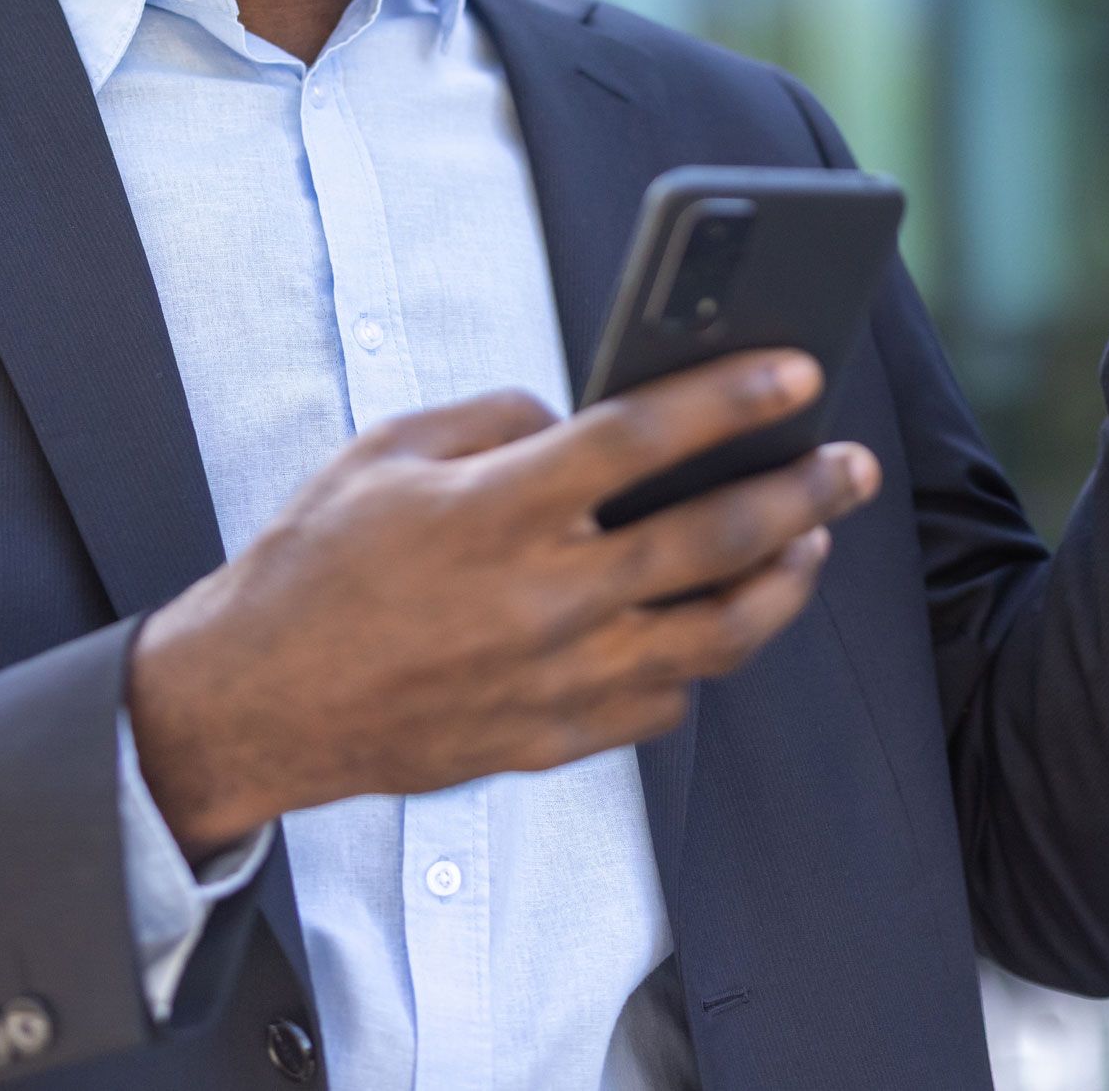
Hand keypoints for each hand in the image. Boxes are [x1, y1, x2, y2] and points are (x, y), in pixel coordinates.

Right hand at [127, 352, 878, 855]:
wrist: (257, 702)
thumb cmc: (318, 562)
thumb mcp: (390, 450)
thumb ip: (498, 419)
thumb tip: (580, 418)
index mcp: (501, 509)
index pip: (645, 438)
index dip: (733, 398)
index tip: (800, 370)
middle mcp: (545, 595)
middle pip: (713, 537)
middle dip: (803, 491)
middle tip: (851, 464)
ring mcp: (557, 678)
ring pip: (718, 634)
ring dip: (783, 581)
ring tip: (812, 542)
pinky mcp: (555, 737)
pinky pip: (665, 698)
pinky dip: (702, 654)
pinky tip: (713, 620)